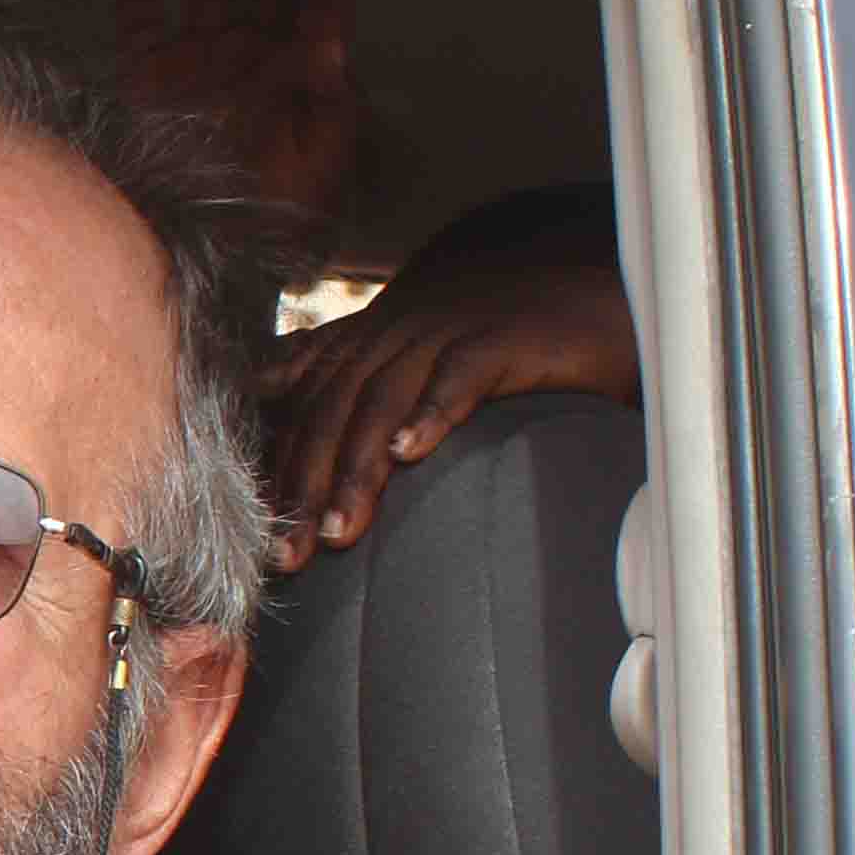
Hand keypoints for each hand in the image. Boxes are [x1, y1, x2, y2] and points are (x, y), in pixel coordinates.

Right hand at [115, 0, 365, 241]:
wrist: (200, 256)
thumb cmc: (270, 218)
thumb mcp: (318, 163)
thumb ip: (324, 100)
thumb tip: (330, 38)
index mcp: (299, 77)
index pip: (321, 4)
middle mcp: (250, 61)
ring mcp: (198, 67)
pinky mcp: (149, 84)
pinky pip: (140, 32)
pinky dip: (139, 1)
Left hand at [257, 257, 640, 564]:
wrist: (595, 300)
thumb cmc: (502, 344)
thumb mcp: (414, 356)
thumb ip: (345, 373)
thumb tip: (266, 387)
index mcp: (372, 340)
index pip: (306, 407)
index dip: (279, 470)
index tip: (260, 539)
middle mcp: (399, 332)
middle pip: (332, 411)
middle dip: (305, 485)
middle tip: (287, 554)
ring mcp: (447, 331)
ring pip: (383, 400)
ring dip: (358, 468)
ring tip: (340, 529)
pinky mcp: (501, 338)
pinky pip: (457, 375)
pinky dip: (430, 412)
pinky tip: (411, 451)